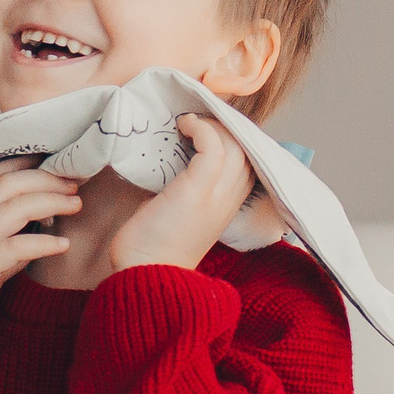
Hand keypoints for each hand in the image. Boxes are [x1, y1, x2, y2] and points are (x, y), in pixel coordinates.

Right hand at [0, 158, 79, 349]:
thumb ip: (10, 239)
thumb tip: (44, 226)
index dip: (24, 160)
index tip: (56, 159)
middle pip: (7, 183)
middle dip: (46, 178)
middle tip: (75, 183)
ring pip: (12, 208)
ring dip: (50, 201)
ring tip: (76, 204)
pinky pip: (12, 248)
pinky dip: (41, 243)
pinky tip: (63, 245)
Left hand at [107, 116, 255, 276]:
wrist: (144, 273)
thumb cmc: (153, 245)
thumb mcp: (177, 211)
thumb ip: (185, 188)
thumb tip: (172, 158)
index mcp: (228, 206)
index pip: (249, 164)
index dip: (234, 141)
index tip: (209, 129)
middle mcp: (230, 200)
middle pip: (247, 150)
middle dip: (226, 127)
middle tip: (198, 121)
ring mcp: (217, 195)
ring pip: (235, 145)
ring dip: (212, 125)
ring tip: (189, 122)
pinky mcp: (198, 190)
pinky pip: (214, 146)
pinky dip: (202, 128)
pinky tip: (184, 126)